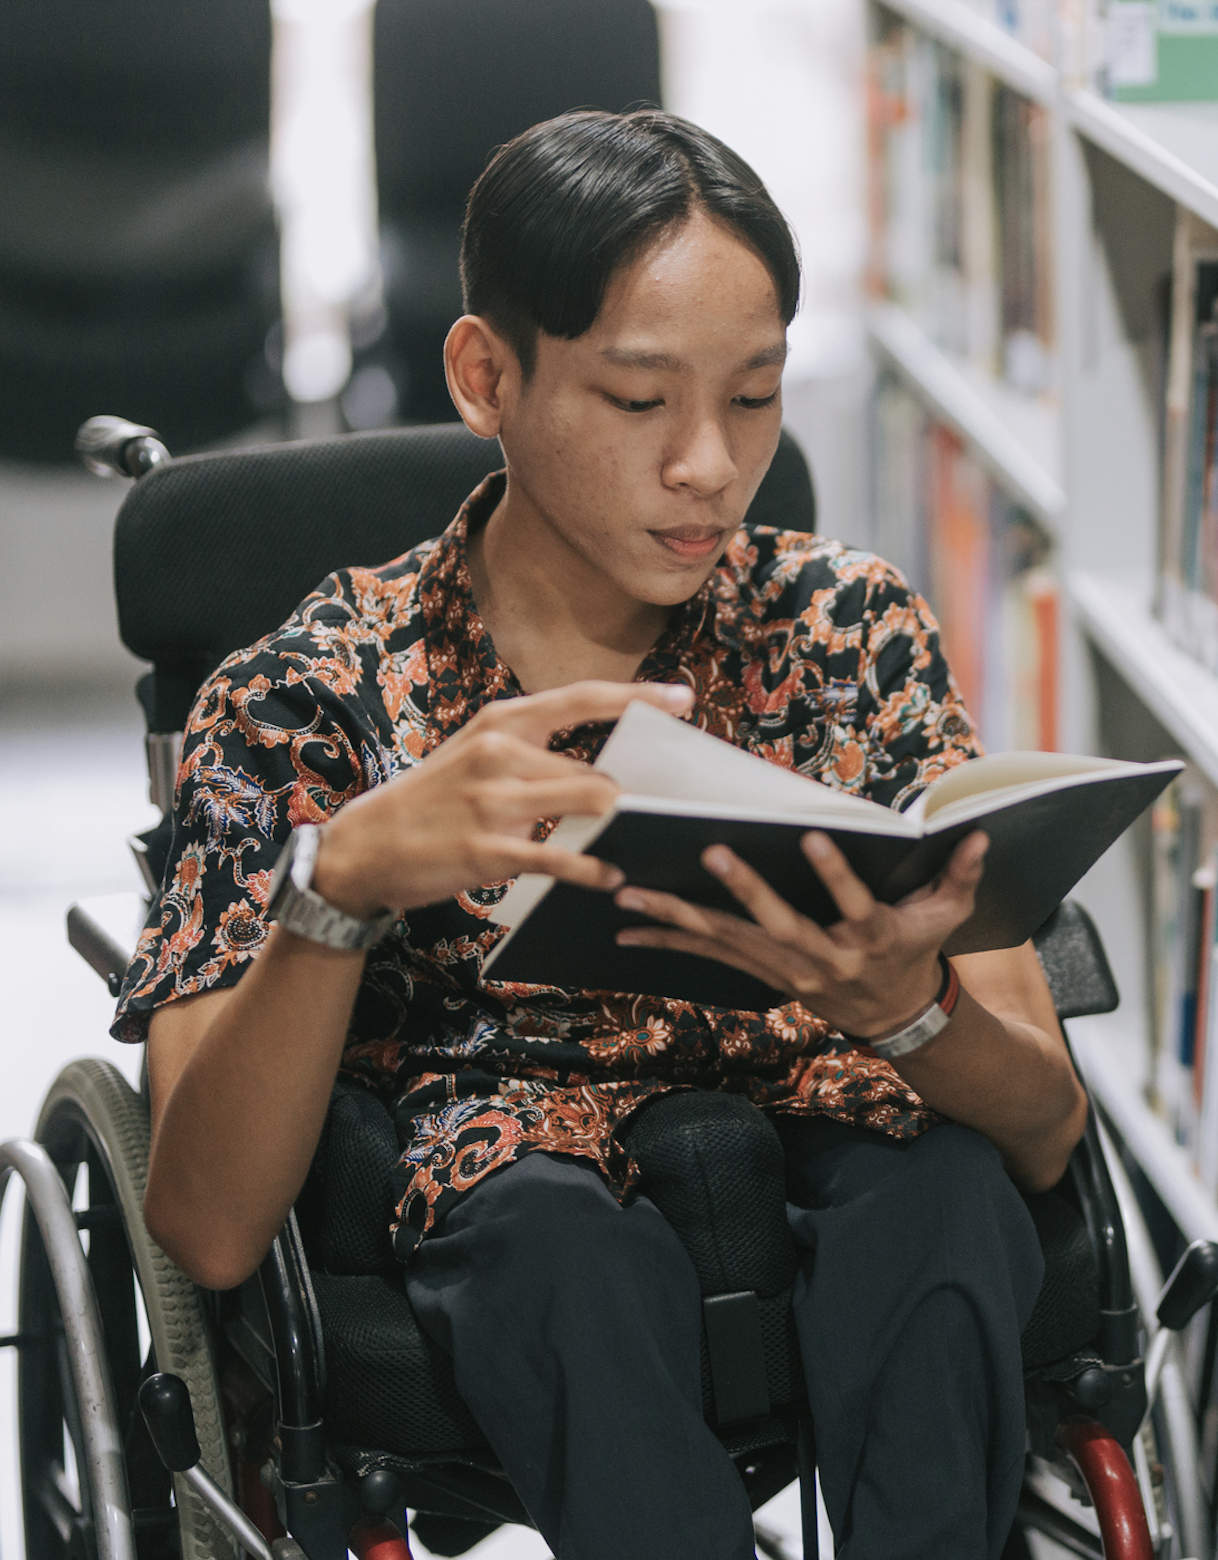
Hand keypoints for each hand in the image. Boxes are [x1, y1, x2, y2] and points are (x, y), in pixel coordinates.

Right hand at [314, 680, 693, 916]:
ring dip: (617, 827)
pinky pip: (561, 857)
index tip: (683, 698)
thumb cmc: (433, 799)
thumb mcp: (476, 753)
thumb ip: (533, 752)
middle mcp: (501, 751)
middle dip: (632, 795)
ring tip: (635, 843)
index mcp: (502, 719)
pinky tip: (609, 877)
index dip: (639, 697)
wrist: (367, 844)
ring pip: (589, 803)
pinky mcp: (490, 849)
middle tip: (661, 812)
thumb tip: (601, 770)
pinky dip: (593, 869)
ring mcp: (495, 800)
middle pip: (596, 769)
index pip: (584, 698)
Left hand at [615, 828, 988, 1037]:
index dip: (836, 876)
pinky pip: (707, 956)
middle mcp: (824, 958)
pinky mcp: (761, 972)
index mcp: (872, 939)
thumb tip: (981, 833)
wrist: (895, 1017)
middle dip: (744, 889)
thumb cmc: (916, 952)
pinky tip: (628, 927)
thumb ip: (961, 874)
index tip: (815, 838)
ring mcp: (787, 969)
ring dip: (677, 916)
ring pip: (728, 941)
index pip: (855, 904)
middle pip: (779, 924)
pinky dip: (667, 939)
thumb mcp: (947, 916)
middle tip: (710, 852)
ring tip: (630, 892)